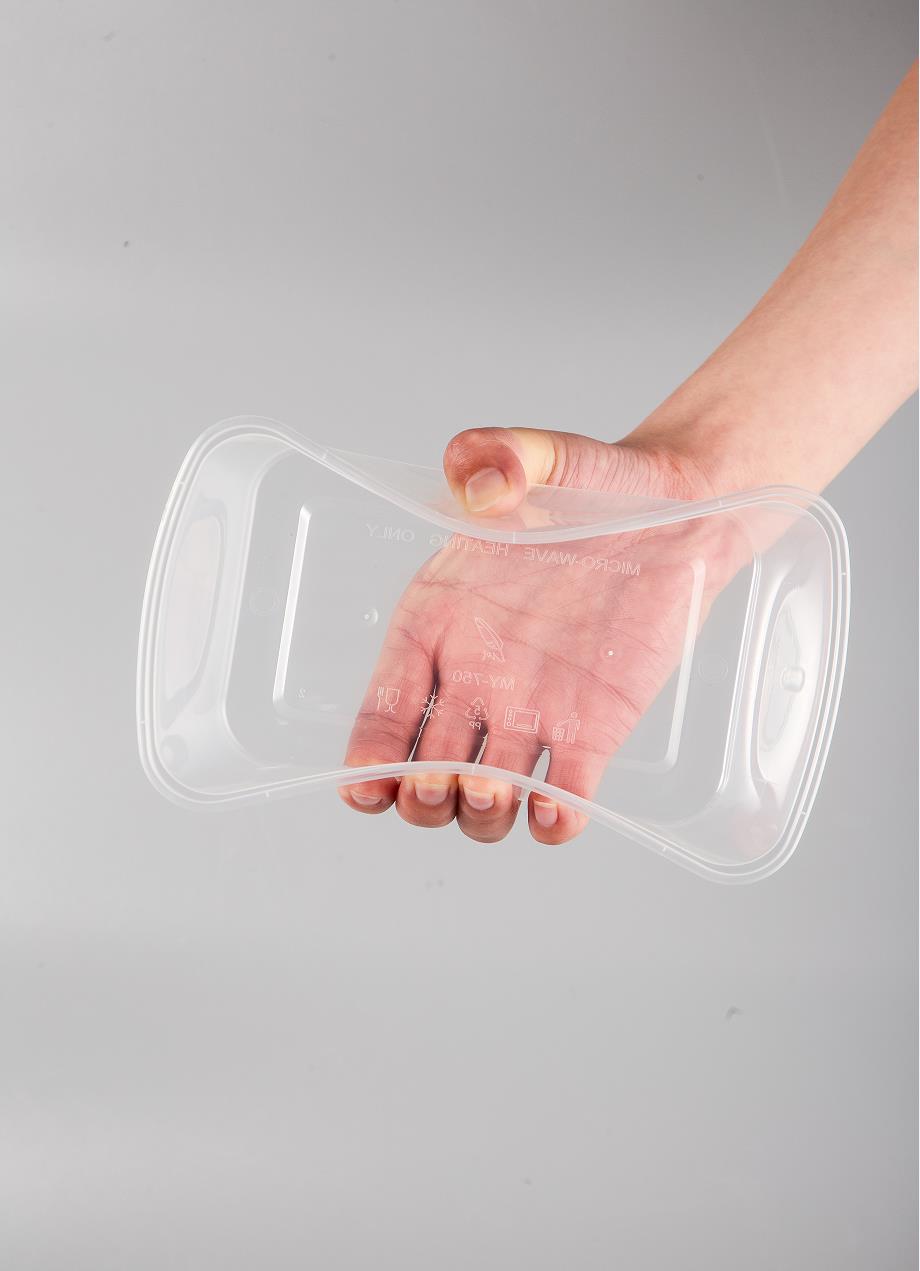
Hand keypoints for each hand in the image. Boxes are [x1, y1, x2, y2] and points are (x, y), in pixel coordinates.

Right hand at [339, 428, 739, 843]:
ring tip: (499, 793)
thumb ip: (499, 454)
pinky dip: (555, 822)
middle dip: (425, 796)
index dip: (368, 754)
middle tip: (448, 783)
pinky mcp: (593, 731)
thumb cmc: (599, 485)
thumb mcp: (544, 457)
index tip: (364, 788)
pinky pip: (562, 795)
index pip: (386, 704)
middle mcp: (474, 677)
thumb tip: (475, 477)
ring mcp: (532, 710)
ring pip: (484, 797)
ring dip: (482, 814)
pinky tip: (558, 814)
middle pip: (424, 771)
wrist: (680, 510)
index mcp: (439, 620)